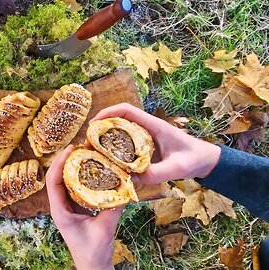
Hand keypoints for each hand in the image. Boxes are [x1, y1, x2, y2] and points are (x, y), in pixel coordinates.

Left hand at [46, 145, 121, 269]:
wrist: (93, 265)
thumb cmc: (93, 252)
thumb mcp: (104, 230)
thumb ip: (113, 210)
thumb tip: (124, 189)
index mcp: (60, 211)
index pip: (53, 181)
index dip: (60, 163)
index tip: (71, 149)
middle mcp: (61, 206)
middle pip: (58, 176)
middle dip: (68, 159)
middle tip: (82, 145)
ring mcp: (69, 206)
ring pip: (67, 180)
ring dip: (75, 165)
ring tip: (88, 151)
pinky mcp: (77, 207)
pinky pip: (78, 186)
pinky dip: (84, 175)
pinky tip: (95, 167)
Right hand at [91, 103, 220, 183]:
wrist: (206, 160)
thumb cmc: (194, 159)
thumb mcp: (177, 168)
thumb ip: (156, 173)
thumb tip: (130, 179)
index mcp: (154, 125)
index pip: (127, 110)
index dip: (108, 113)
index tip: (93, 124)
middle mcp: (147, 127)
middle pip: (118, 119)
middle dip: (100, 128)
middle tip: (87, 144)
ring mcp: (145, 136)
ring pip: (120, 131)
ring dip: (105, 139)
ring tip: (93, 153)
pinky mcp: (145, 146)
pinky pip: (125, 142)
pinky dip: (113, 148)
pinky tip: (108, 161)